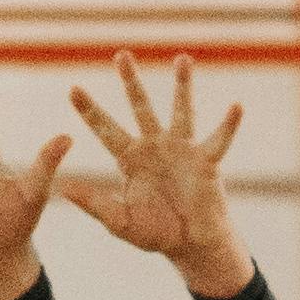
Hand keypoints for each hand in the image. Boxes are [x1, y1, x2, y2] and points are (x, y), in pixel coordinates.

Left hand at [63, 52, 250, 296]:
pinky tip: (236, 107)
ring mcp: (182, 150)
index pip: (106, 129)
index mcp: (131, 159)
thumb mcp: (120, 221)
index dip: (90, 111)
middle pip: (140, 107)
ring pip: (181, 111)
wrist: (191, 244)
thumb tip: (63, 188)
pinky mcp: (206, 161)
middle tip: (121, 55)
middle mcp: (155, 147)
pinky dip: (228, 124)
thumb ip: (94, 204)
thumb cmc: (156, 232)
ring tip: (182, 59)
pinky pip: (219, 139)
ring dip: (182, 86)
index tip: (73, 89)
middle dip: (130, 82)